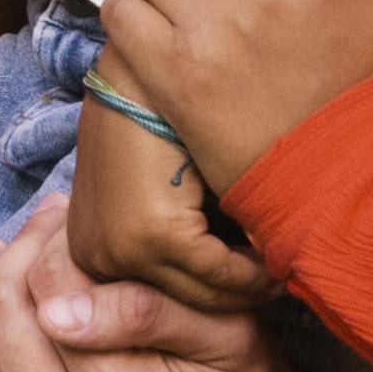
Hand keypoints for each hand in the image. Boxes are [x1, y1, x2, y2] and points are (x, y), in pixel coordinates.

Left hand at [65, 67, 273, 312]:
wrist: (145, 67)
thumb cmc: (159, 118)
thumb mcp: (162, 191)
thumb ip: (186, 240)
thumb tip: (234, 278)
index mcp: (92, 249)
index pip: (166, 301)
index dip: (217, 294)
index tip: (256, 282)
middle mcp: (96, 257)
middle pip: (185, 304)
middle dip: (236, 297)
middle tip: (279, 277)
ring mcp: (120, 248)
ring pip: (206, 294)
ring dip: (249, 284)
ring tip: (280, 264)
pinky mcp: (152, 234)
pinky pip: (221, 272)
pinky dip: (255, 269)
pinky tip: (274, 253)